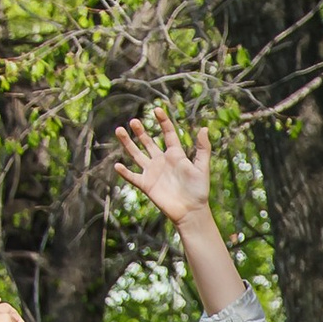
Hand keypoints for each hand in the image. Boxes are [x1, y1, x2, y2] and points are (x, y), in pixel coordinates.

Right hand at [113, 108, 214, 223]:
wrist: (192, 211)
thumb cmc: (199, 190)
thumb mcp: (202, 167)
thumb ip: (203, 149)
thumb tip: (204, 128)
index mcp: (175, 155)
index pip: (168, 134)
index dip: (163, 121)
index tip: (157, 109)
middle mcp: (162, 161)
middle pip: (148, 142)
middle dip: (140, 131)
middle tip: (134, 121)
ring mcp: (152, 172)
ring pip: (136, 154)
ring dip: (127, 143)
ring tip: (119, 130)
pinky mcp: (146, 184)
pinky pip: (132, 176)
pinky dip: (124, 172)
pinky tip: (117, 165)